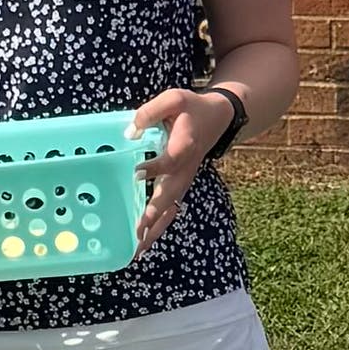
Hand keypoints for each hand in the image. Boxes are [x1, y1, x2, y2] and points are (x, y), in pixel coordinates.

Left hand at [129, 82, 233, 244]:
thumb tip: (129, 133)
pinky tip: (142, 243)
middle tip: (138, 231)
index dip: (155, 166)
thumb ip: (150, 112)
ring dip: (155, 230)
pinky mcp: (181, 186)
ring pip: (170, 210)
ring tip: (137, 250)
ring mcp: (184, 181)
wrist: (218, 119)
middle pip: (171, 196)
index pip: (171, 160)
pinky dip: (158, 226)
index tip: (137, 172)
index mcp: (185, 145)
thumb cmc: (191, 108)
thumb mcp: (173, 99)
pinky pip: (170, 210)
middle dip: (153, 214)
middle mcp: (186, 169)